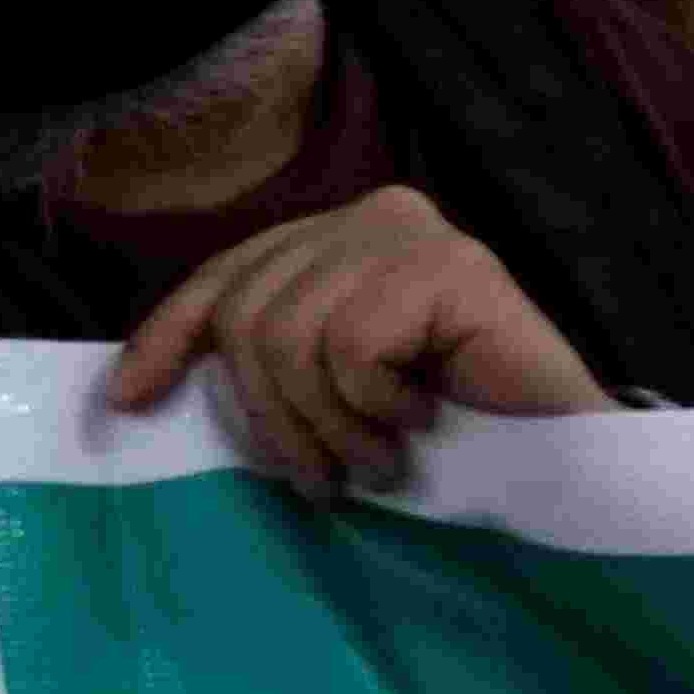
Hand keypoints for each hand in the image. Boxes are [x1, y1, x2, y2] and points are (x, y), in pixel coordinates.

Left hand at [95, 190, 615, 498]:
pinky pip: (351, 344)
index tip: (128, 400)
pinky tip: (421, 421)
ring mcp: (416, 235)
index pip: (226, 273)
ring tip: (377, 460)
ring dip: (326, 424)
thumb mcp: (329, 398)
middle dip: (270, 415)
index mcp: (341, 236)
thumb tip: (138, 384)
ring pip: (288, 333)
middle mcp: (375, 215)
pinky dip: (373, 406)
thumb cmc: (452, 442)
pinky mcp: (455, 266)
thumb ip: (265, 364)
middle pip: (247, 313)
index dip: (168, 334)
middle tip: (324, 478)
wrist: (565, 469)